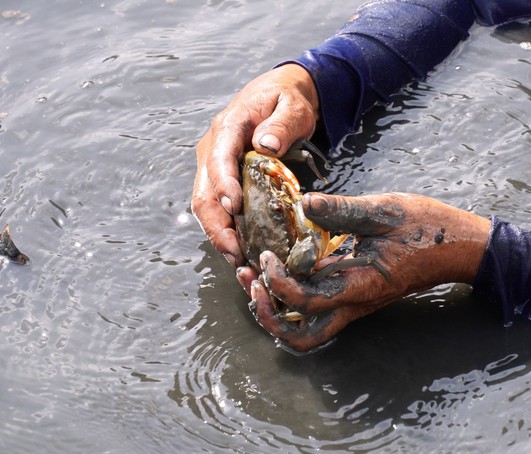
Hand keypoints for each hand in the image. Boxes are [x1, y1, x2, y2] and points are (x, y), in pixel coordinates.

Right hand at [192, 64, 318, 291]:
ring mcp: (214, 168)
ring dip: (219, 236)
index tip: (234, 206)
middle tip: (235, 252)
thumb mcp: (293, 106)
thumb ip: (282, 124)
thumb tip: (266, 145)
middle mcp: (213, 150)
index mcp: (228, 128)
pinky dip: (227, 233)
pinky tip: (242, 253)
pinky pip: (218, 211)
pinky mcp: (222, 181)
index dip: (223, 183)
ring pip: (206, 207)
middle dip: (216, 225)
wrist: (281, 95)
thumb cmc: (288, 100)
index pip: (218, 159)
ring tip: (238, 261)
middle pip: (203, 192)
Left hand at [252, 192, 491, 351]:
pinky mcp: (356, 294)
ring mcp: (355, 303)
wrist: (459, 247)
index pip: (306, 301)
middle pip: (301, 336)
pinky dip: (294, 297)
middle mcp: (354, 303)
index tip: (266, 254)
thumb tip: (303, 203)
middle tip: (252, 284)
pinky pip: (318, 309)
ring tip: (259, 281)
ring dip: (278, 312)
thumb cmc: (429, 230)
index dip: (278, 282)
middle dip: (269, 316)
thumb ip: (342, 210)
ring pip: (308, 329)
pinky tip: (286, 267)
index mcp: (359, 287)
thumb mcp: (385, 211)